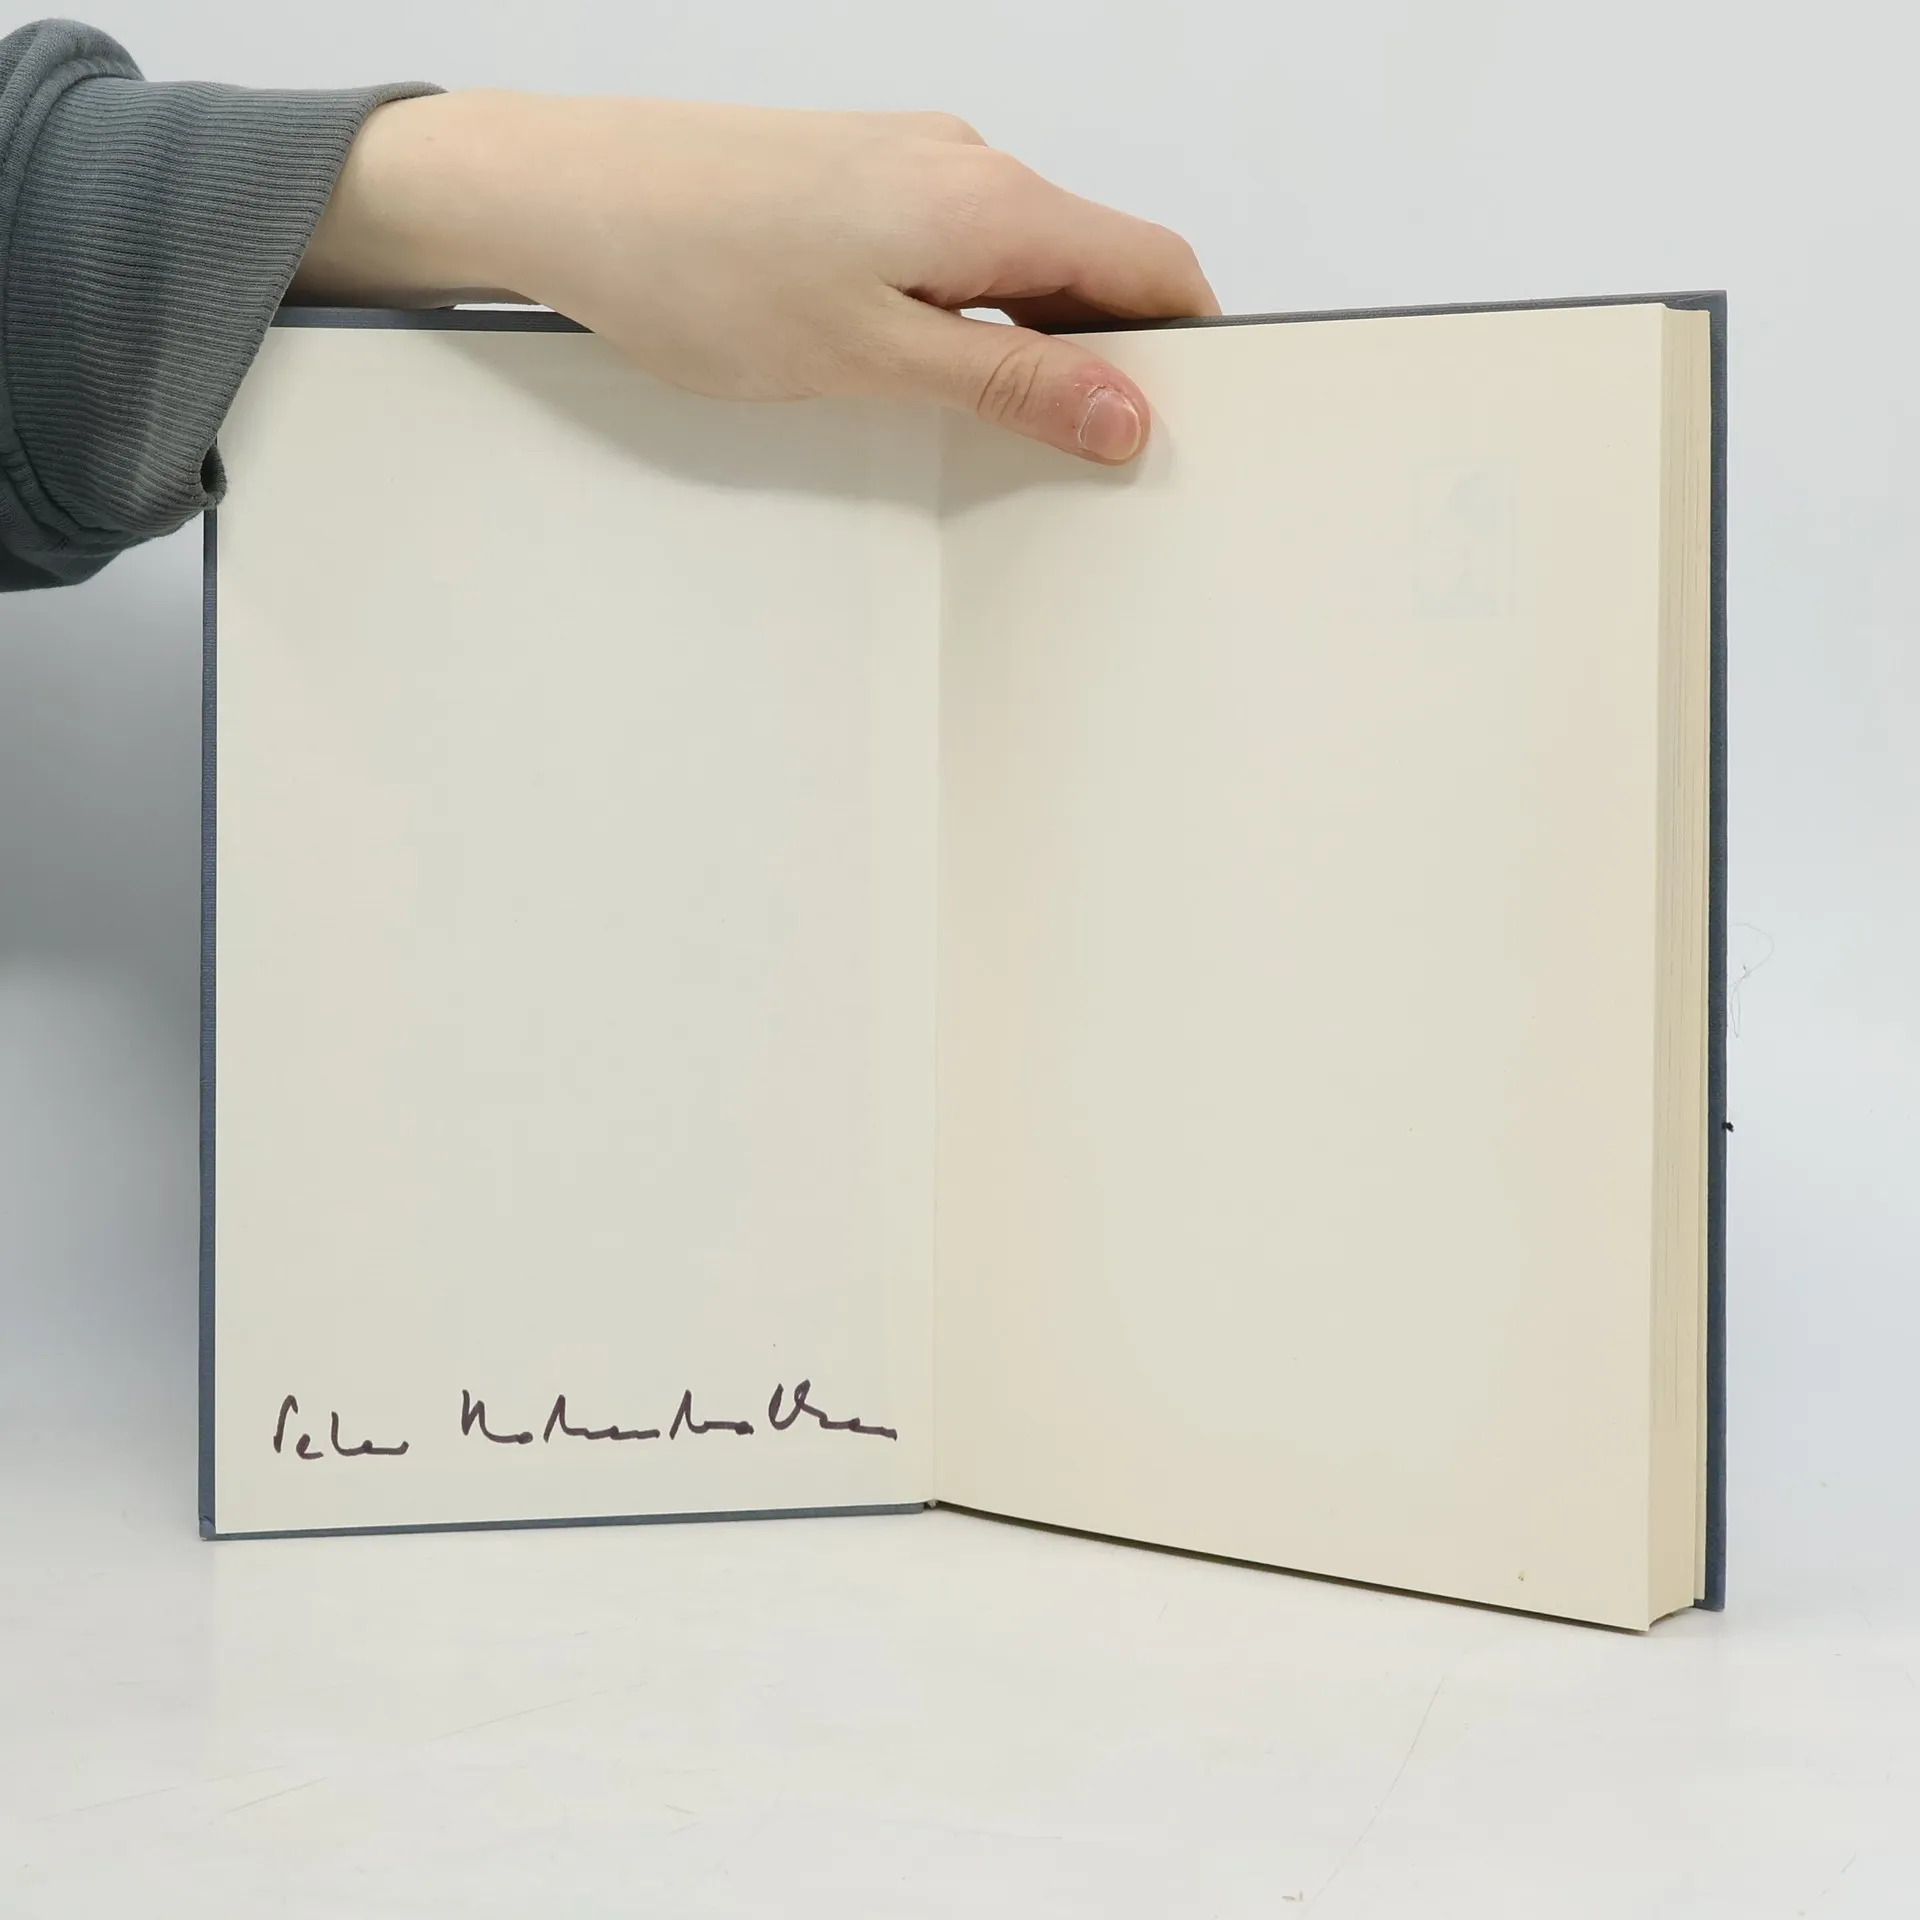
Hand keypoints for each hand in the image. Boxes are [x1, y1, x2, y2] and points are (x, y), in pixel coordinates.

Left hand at [292, 93, 1217, 463]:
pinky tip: (917, 371)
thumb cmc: (694, 266)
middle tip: (1075, 459)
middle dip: (1106, 359)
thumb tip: (1123, 410)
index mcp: (989, 202)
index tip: (1180, 428)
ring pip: (1023, 260)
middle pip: (1095, 265)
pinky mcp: (859, 179)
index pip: (1154, 266)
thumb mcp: (872, 357)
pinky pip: (958, 249)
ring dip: (1029, 341)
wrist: (561, 193)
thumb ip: (1011, 383)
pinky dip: (968, 314)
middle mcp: (964, 164)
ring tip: (979, 426)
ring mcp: (910, 164)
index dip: (1189, 351)